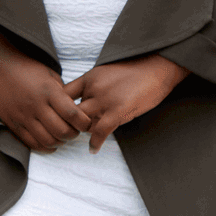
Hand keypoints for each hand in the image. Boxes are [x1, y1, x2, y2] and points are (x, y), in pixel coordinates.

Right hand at [0, 30, 87, 151]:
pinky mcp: (12, 124)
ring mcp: (23, 116)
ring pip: (47, 141)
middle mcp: (36, 105)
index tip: (86, 123)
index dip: (84, 123)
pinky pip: (31, 143)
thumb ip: (63, 93)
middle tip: (75, 131)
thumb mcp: (49, 74)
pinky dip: (44, 147)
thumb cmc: (27, 68)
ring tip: (62, 136)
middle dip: (73, 135)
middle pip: (61, 131)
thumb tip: (76, 111)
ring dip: (60, 142)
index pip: (72, 114)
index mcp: (48, 91)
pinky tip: (50, 142)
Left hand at [63, 54, 188, 152]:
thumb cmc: (134, 71)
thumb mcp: (107, 73)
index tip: (61, 117)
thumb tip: (86, 101)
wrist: (156, 66)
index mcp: (89, 77)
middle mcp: (93, 88)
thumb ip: (94, 86)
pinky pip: (100, 131)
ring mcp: (105, 100)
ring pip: (83, 122)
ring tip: (84, 139)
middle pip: (70, 111)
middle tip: (71, 132)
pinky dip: (95, 143)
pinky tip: (93, 149)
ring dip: (84, 132)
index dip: (59, 107)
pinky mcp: (118, 111)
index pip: (63, 94)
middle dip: (70, 122)